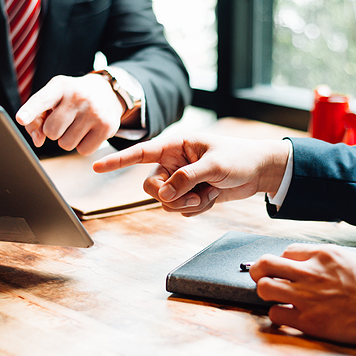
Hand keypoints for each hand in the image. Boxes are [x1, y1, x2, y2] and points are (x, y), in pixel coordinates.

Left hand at [15, 73, 123, 154]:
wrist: (107, 92)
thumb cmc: (72, 98)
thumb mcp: (53, 98)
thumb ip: (37, 118)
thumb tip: (38, 141)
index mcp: (60, 86)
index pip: (42, 100)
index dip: (30, 111)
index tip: (20, 119)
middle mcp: (78, 97)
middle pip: (51, 131)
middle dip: (53, 131)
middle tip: (64, 120)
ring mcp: (94, 112)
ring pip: (66, 144)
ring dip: (67, 139)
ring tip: (76, 124)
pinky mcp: (107, 127)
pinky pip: (83, 151)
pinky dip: (82, 145)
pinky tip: (87, 132)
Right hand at [92, 134, 291, 215]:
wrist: (260, 172)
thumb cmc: (239, 158)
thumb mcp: (214, 166)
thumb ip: (187, 178)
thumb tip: (165, 195)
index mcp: (175, 145)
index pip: (140, 152)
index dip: (117, 160)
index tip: (95, 166)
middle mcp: (173, 162)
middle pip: (150, 186)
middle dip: (168, 196)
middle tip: (191, 197)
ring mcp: (181, 180)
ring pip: (165, 202)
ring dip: (186, 204)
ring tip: (207, 196)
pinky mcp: (190, 194)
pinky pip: (181, 209)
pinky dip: (196, 209)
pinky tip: (212, 198)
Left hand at [251, 244, 355, 347]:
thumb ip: (331, 262)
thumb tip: (316, 267)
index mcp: (325, 254)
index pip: (287, 251)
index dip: (284, 261)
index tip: (287, 269)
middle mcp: (311, 272)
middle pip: (266, 263)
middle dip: (259, 270)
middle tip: (261, 277)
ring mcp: (307, 297)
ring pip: (264, 287)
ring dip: (266, 292)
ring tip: (275, 297)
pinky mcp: (308, 321)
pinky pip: (276, 315)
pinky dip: (278, 315)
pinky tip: (288, 316)